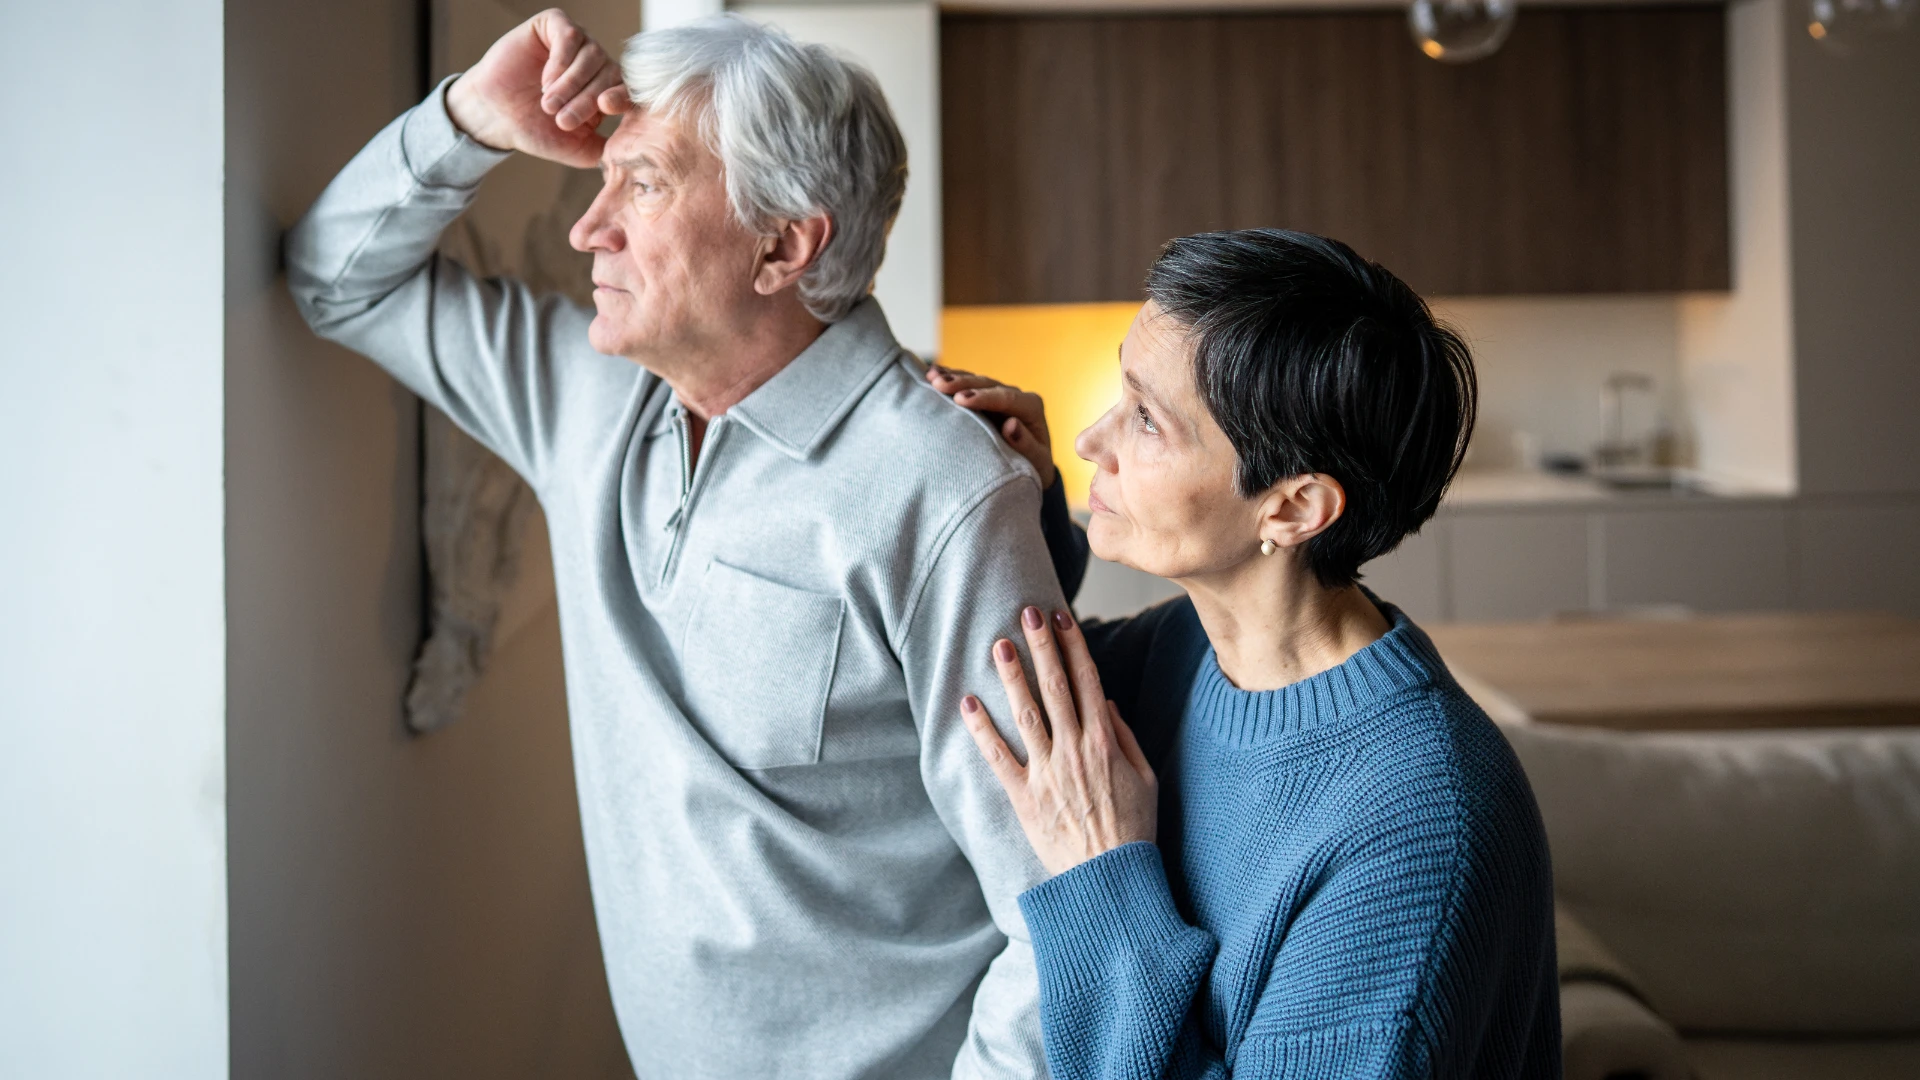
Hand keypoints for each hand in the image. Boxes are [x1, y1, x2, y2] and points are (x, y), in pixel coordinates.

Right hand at [445, 8, 631, 168]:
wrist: (495, 117)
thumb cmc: (535, 130)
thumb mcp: (577, 148)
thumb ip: (606, 149)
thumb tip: (635, 156)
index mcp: (606, 89)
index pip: (628, 88)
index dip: (621, 97)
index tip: (606, 107)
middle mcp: (595, 63)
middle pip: (609, 72)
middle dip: (585, 99)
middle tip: (561, 119)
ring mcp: (576, 43)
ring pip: (592, 54)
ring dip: (571, 83)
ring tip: (549, 104)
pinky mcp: (554, 25)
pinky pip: (570, 35)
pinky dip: (561, 60)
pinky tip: (546, 80)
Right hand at [927, 366, 1056, 487]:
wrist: (1029, 466)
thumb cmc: (1033, 466)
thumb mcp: (1036, 462)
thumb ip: (1026, 444)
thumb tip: (1011, 425)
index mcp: (1031, 407)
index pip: (1006, 398)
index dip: (983, 397)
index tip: (960, 400)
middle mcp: (1016, 395)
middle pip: (987, 384)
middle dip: (963, 384)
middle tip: (939, 385)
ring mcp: (998, 394)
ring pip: (975, 381)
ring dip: (953, 377)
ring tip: (931, 377)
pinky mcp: (984, 396)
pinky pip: (966, 384)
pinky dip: (950, 378)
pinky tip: (932, 374)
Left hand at [962, 606, 1156, 875]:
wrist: (1110, 879)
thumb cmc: (1133, 831)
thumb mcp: (1146, 779)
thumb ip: (1126, 738)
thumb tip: (1107, 702)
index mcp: (1104, 743)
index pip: (1087, 682)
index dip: (1073, 646)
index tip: (1061, 619)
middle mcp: (1074, 751)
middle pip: (1055, 688)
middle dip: (1041, 647)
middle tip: (1027, 613)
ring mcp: (1046, 773)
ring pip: (1026, 714)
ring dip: (1012, 676)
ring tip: (1000, 645)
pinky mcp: (1024, 797)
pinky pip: (998, 757)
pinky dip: (981, 730)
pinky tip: (968, 702)